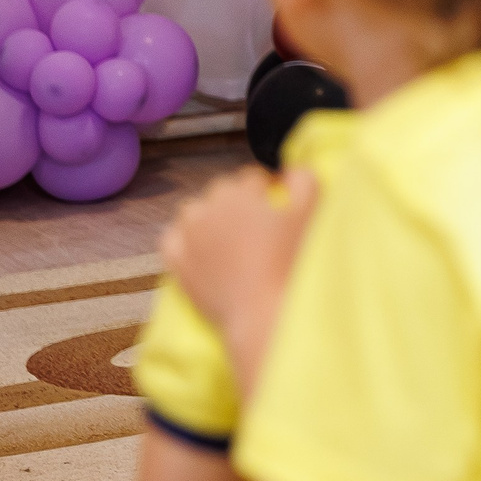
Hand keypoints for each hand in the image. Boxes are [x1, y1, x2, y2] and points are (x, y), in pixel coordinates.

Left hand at [162, 167, 316, 379]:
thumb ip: (304, 180)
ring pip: (193, 210)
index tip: (279, 201)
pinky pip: (170, 237)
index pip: (252, 176)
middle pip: (222, 190)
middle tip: (258, 221)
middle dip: (238, 199)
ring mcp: (188, 236)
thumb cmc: (289, 261)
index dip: (268, 186)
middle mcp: (208, 209)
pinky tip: (199, 245)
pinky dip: (183, 236)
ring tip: (229, 232)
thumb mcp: (309, 213)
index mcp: (239, 194)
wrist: (262, 312)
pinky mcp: (177, 263)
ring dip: (208, 214)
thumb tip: (292, 169)